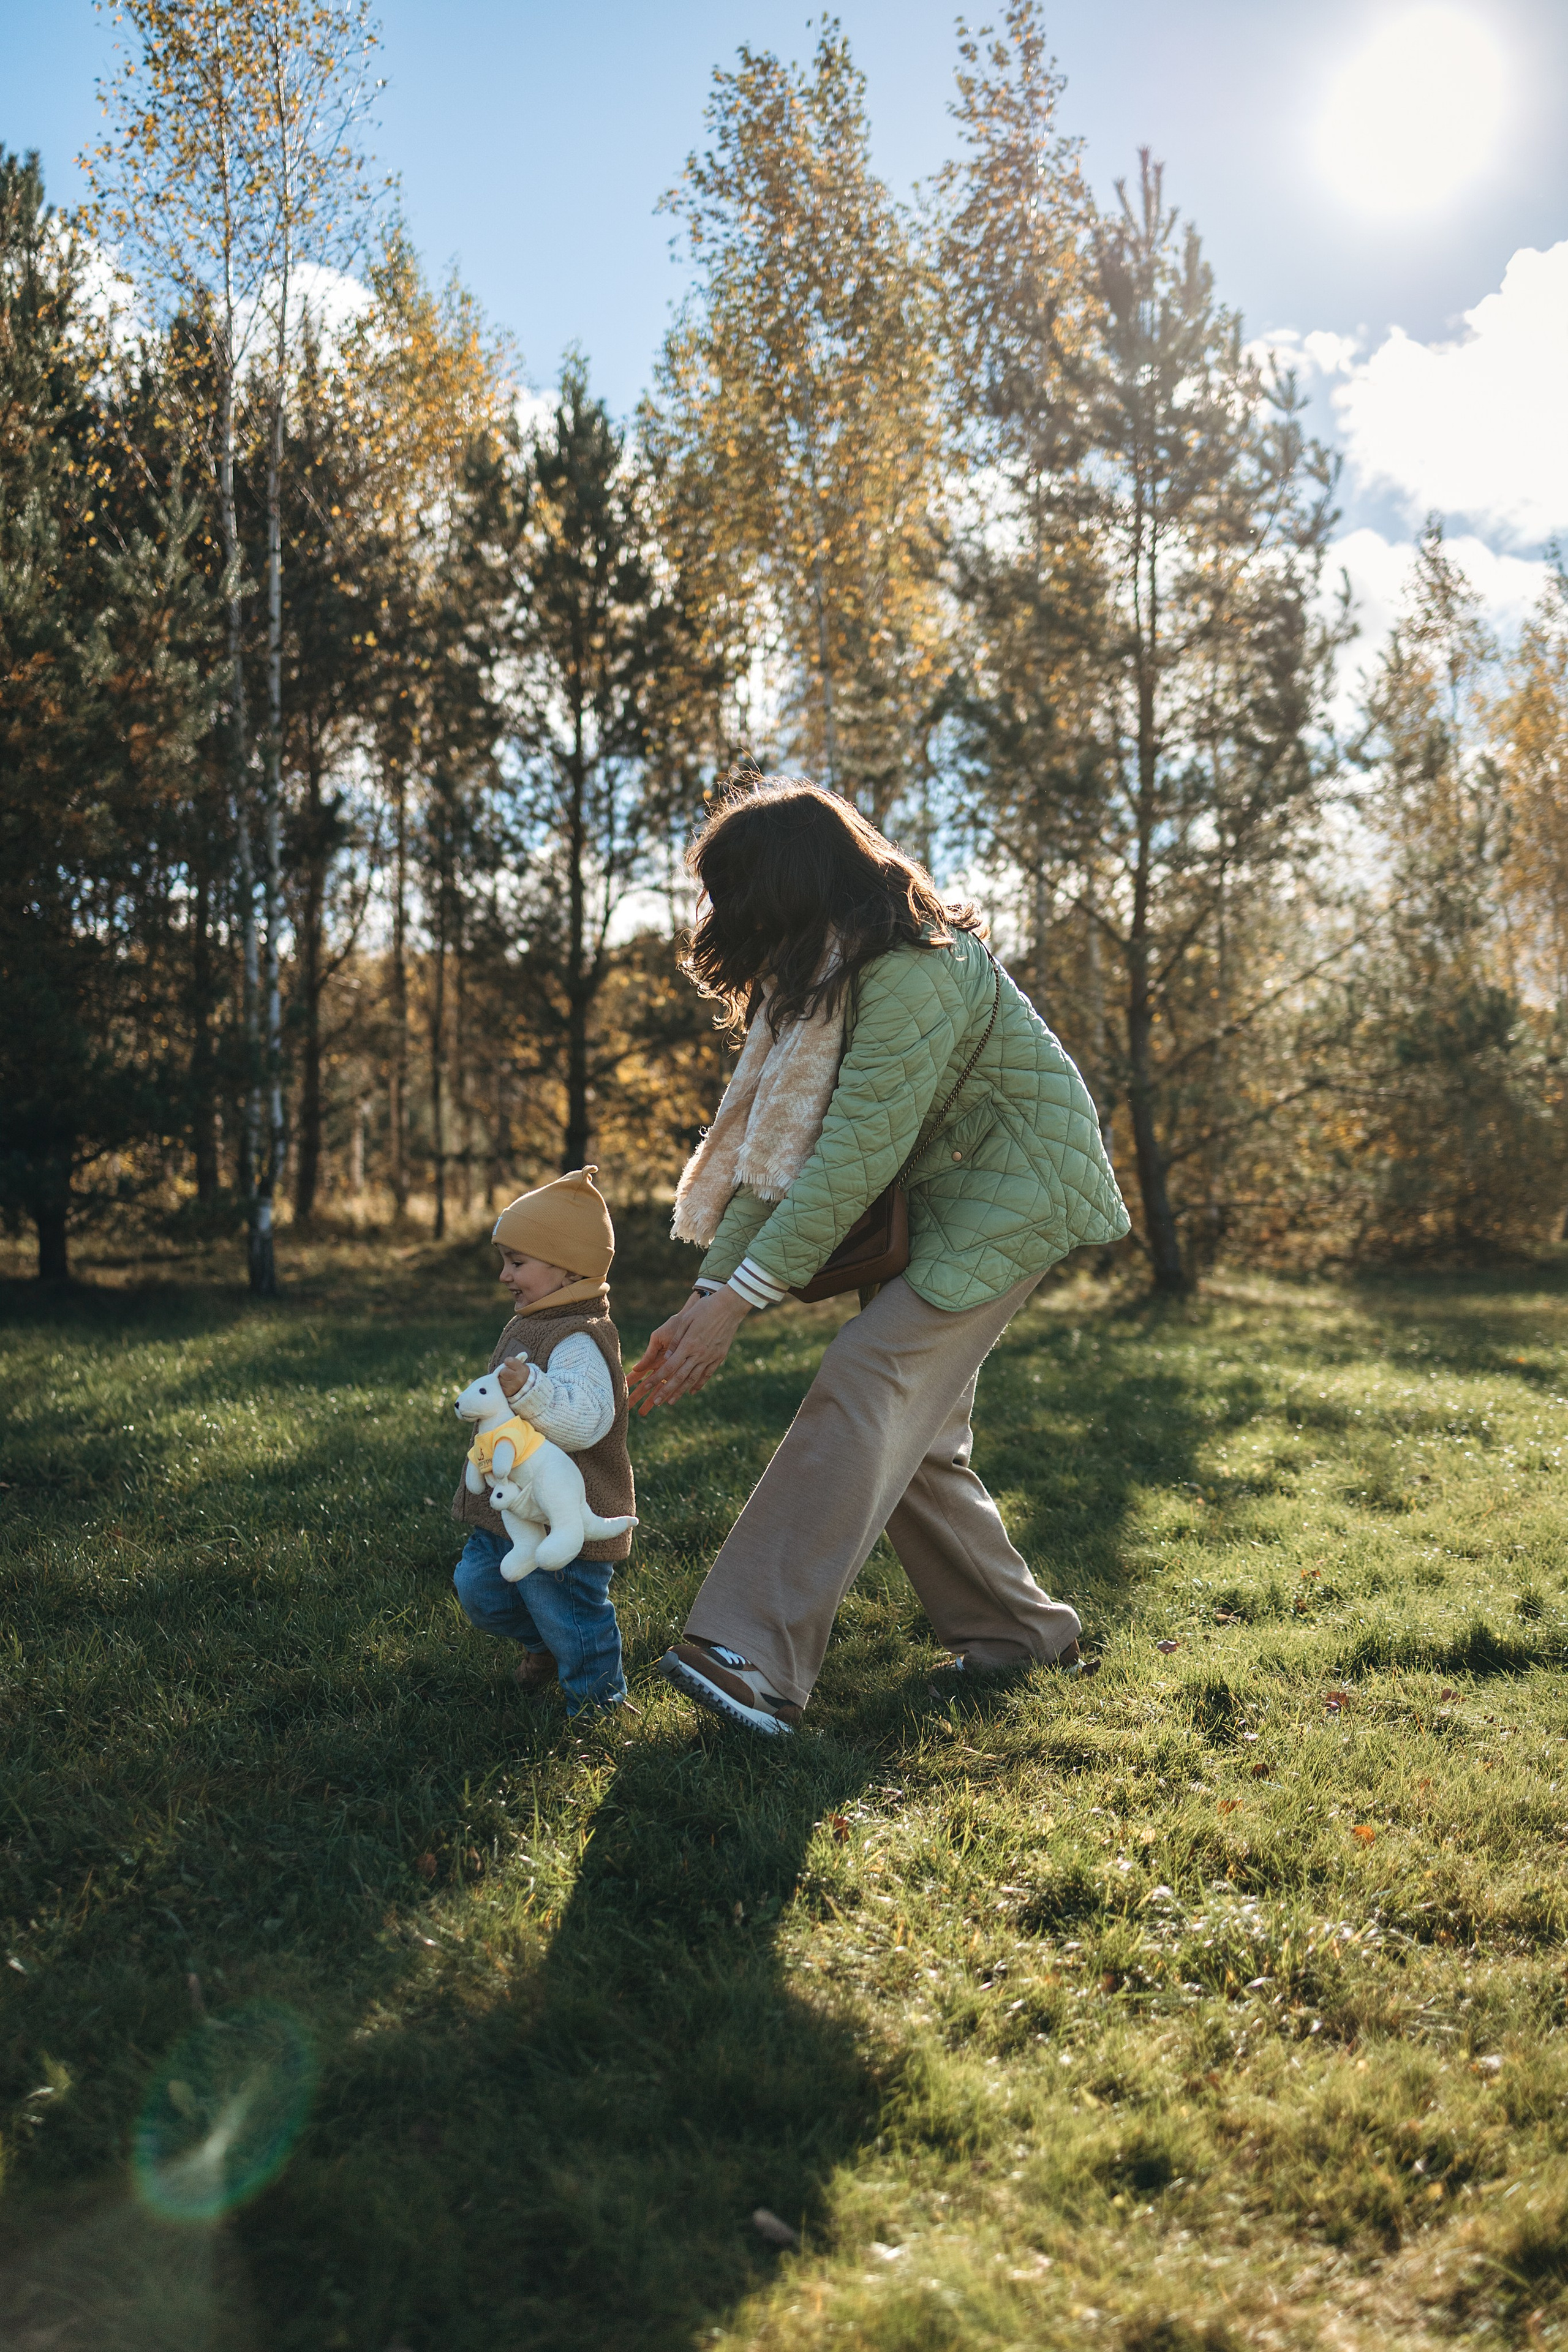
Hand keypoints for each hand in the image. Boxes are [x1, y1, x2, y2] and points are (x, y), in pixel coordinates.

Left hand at [498, 1354, 530, 1398]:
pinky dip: (500, 1385)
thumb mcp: (521, 1366)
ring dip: (501, 1379)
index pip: (508, 1361)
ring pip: (499, 1379)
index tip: (509, 1363)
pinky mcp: (506, 1392)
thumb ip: (517, 1360)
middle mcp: (518, 1379)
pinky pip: (498, 1386)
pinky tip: (506, 1385)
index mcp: (522, 1370)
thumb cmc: (520, 1374)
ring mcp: (512, 1387)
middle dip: (504, 1372)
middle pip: (502, 1371)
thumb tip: (524, 1354)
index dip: (507, 1362)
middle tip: (508, 1373)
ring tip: (507, 1380)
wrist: (525, 1388)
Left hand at [627, 1286, 749, 1412]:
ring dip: (681, 1391)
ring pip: (693, 1379)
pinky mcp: (719, 1357)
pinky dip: (699, 1385)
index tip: (647, 1387)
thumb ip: (675, 1341)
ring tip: (671, 1402)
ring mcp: (711, 1357)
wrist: (730, 1307)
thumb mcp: (686, 1321)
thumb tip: (666, 1358)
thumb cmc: (704, 1309)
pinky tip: (691, 1392)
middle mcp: (699, 1354)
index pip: (669, 1367)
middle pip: (680, 1377)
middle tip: (656, 1402)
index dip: (657, 1379)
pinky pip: (707, 1375)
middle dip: (666, 1391)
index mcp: (688, 1345)